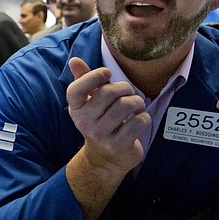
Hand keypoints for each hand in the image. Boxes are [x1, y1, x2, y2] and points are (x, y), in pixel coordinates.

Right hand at [66, 57, 149, 174]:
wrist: (105, 159)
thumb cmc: (99, 122)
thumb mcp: (89, 102)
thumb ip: (83, 80)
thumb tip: (74, 60)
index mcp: (75, 109)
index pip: (76, 90)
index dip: (92, 77)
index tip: (107, 73)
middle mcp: (85, 122)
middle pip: (107, 93)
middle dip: (125, 88)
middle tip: (129, 92)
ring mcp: (101, 135)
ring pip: (125, 105)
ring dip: (137, 102)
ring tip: (137, 105)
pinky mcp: (118, 145)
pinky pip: (138, 122)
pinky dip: (144, 117)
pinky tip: (140, 119)